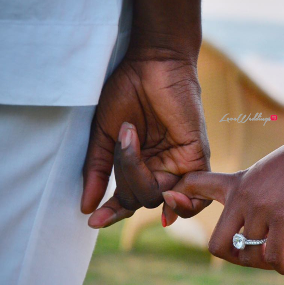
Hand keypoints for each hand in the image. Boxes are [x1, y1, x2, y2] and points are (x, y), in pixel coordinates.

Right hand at [81, 55, 210, 227]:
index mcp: (140, 165)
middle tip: (123, 139)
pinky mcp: (197, 154)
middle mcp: (161, 168)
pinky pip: (197, 191)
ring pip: (162, 197)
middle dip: (126, 178)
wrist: (150, 63)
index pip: (129, 199)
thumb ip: (99, 170)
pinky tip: (167, 192)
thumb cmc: (127, 92)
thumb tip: (86, 206)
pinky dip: (183, 200)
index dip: (113, 213)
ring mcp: (180, 163)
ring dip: (141, 179)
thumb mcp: (105, 135)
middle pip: (143, 200)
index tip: (93, 221)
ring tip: (131, 142)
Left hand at [161, 142, 283, 274]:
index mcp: (236, 183)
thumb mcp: (269, 173)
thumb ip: (257, 194)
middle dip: (237, 259)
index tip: (168, 217)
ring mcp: (261, 208)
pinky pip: (273, 257)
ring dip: (268, 265)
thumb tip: (262, 224)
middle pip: (217, 246)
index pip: (192, 183)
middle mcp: (242, 197)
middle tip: (258, 257)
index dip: (174, 201)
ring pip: (249, 255)